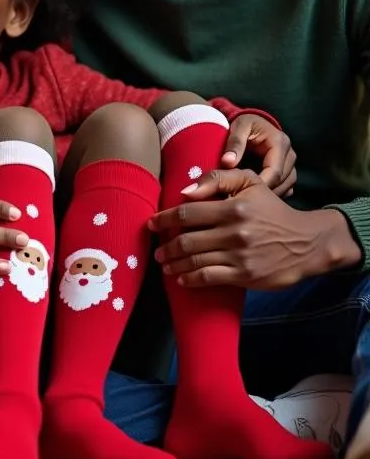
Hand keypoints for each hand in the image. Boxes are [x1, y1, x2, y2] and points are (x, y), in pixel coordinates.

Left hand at [148, 167, 360, 288]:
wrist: (306, 242)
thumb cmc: (272, 209)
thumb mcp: (250, 182)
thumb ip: (217, 179)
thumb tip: (186, 191)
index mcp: (232, 207)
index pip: (187, 213)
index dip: (164, 219)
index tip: (151, 224)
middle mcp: (234, 232)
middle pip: (187, 240)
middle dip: (167, 246)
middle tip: (157, 250)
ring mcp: (239, 255)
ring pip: (195, 261)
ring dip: (175, 264)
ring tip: (165, 264)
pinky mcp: (245, 275)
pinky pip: (210, 277)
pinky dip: (191, 279)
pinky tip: (182, 278)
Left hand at [221, 113, 295, 196]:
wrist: (251, 122)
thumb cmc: (244, 123)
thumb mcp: (238, 127)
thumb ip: (234, 144)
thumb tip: (228, 162)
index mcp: (280, 143)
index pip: (274, 171)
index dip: (260, 184)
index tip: (243, 193)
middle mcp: (289, 154)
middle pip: (282, 181)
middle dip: (264, 191)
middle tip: (243, 198)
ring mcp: (290, 163)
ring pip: (285, 185)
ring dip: (269, 193)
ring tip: (249, 198)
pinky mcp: (288, 170)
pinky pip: (285, 187)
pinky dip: (272, 192)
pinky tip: (256, 195)